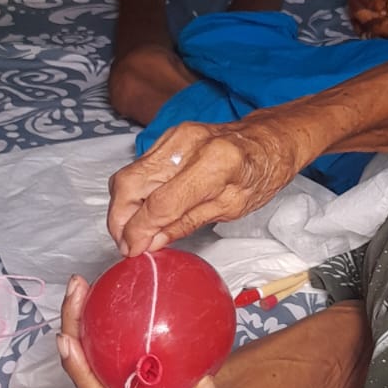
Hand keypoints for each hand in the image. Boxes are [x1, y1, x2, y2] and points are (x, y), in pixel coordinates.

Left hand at [57, 277, 237, 387]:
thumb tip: (202, 385)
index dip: (79, 372)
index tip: (68, 342)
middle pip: (83, 376)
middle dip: (72, 336)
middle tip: (76, 295)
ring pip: (87, 363)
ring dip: (78, 326)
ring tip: (80, 290)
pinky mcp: (118, 384)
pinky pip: (100, 356)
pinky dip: (95, 327)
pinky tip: (100, 298)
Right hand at [107, 116, 307, 255]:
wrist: (268, 138)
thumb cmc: (261, 172)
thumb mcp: (232, 208)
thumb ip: (187, 223)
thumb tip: (152, 241)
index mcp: (214, 163)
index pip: (159, 204)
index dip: (139, 231)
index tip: (132, 251)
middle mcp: (187, 144)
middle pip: (130, 184)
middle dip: (119, 220)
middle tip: (127, 244)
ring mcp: (173, 136)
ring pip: (127, 175)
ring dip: (123, 208)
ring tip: (134, 231)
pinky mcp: (167, 137)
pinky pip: (137, 168)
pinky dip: (134, 193)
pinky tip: (144, 210)